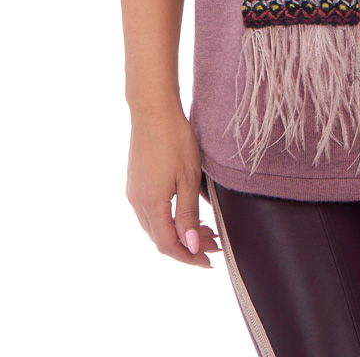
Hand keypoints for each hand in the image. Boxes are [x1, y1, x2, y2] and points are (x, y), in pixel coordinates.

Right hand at [126, 106, 220, 267]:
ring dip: (178, 234)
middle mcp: (136, 203)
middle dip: (187, 246)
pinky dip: (168, 220)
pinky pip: (149, 214)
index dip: (189, 257)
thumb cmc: (174, 140)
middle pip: (160, 239)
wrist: (153, 111)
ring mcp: (133, 193)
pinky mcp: (134, 184)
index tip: (209, 261)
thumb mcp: (188, 178)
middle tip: (214, 243)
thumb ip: (188, 215)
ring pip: (154, 228)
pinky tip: (184, 214)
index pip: (168, 246)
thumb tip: (191, 246)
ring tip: (204, 230)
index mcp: (150, 204)